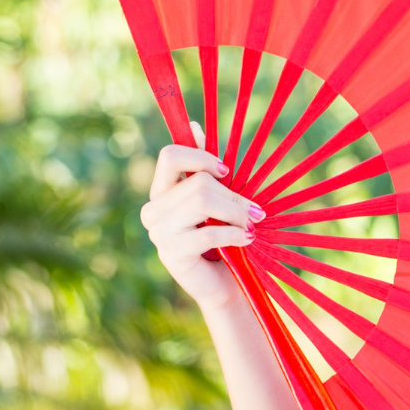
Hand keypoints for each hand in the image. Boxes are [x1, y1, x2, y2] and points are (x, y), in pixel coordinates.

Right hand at [139, 120, 263, 310]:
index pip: (170, 156)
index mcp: (161, 192)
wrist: (223, 284)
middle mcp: (153, 210)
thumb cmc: (223, 238)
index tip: (227, 172)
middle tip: (256, 211)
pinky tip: (247, 239)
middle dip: (234, 196)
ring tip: (252, 225)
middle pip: (198, 182)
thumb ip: (206, 169)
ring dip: (237, 214)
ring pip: (204, 202)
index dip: (201, 157)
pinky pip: (209, 232)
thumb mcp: (217, 201)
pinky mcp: (172, 254)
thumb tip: (194, 125)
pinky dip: (235, 234)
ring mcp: (158, 233)